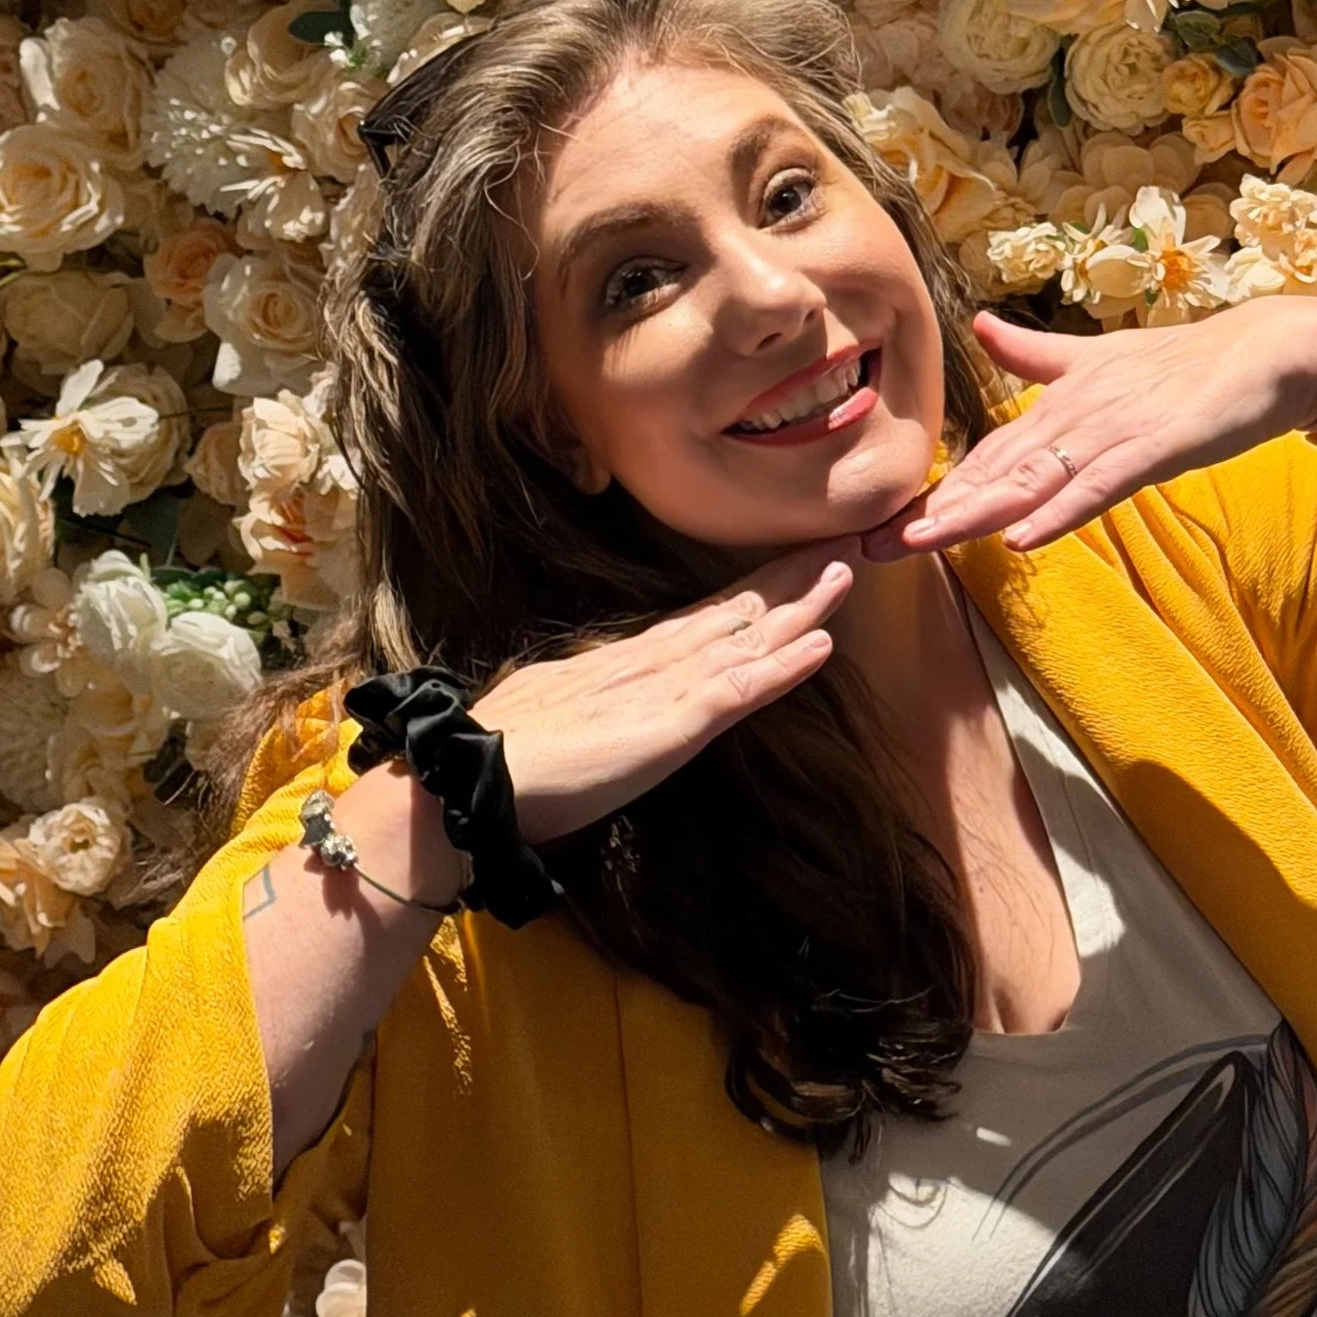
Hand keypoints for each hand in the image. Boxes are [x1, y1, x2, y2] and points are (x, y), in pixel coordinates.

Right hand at [467, 539, 857, 841]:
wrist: (468, 777)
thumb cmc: (503, 754)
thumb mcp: (560, 710)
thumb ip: (595, 698)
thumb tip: (610, 696)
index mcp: (628, 661)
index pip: (706, 617)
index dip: (754, 590)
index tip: (795, 562)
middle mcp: (654, 663)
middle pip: (737, 611)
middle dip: (791, 577)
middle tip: (844, 539)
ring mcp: (665, 689)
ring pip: (749, 637)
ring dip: (804, 604)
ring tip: (848, 568)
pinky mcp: (672, 725)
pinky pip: (740, 691)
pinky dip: (784, 667)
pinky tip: (822, 644)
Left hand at [860, 302, 1316, 560]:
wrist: (1266, 351)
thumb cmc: (1186, 363)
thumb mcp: (1101, 360)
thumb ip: (1038, 355)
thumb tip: (981, 326)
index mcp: (1057, 401)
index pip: (984, 458)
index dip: (933, 494)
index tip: (878, 527)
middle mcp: (1073, 413)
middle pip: (992, 473)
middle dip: (930, 515)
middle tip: (869, 549)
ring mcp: (1112, 429)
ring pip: (1033, 480)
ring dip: (975, 514)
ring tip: (920, 546)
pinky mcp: (1154, 445)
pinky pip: (1100, 485)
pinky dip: (1062, 512)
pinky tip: (1024, 538)